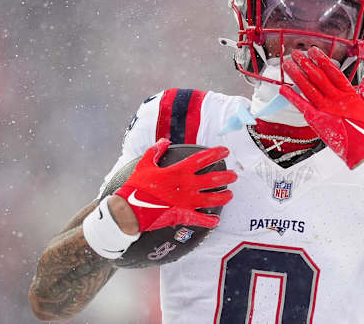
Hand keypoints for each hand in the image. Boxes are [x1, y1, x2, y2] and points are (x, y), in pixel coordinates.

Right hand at [114, 138, 236, 230]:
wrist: (129, 209)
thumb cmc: (137, 186)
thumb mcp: (145, 164)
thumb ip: (156, 151)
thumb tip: (164, 141)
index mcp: (179, 171)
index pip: (203, 159)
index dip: (216, 154)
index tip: (225, 151)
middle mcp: (187, 185)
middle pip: (213, 179)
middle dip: (227, 177)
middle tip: (234, 176)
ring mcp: (186, 201)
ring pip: (212, 199)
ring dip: (223, 197)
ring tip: (230, 195)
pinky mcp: (183, 215)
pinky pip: (200, 219)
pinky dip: (209, 221)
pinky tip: (216, 221)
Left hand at [279, 47, 363, 168]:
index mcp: (349, 95)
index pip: (333, 72)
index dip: (323, 60)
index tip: (314, 51)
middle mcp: (336, 99)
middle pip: (318, 77)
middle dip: (306, 63)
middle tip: (296, 53)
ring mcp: (325, 109)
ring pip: (308, 87)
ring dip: (296, 75)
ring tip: (287, 64)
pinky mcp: (317, 120)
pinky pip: (301, 105)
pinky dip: (291, 96)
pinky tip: (283, 88)